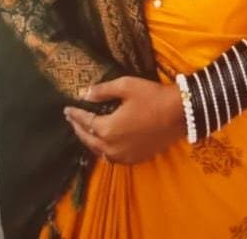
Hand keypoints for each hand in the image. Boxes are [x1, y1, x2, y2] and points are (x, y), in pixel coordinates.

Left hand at [63, 76, 185, 164]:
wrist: (180, 114)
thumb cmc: (152, 97)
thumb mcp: (126, 86)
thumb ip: (103, 91)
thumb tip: (84, 93)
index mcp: (107, 129)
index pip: (85, 122)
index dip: (75, 114)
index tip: (66, 108)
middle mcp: (112, 148)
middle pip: (88, 140)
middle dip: (78, 128)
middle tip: (71, 119)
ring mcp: (124, 156)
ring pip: (99, 151)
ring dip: (90, 140)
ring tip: (85, 130)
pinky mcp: (135, 159)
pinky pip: (112, 157)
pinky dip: (104, 149)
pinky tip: (104, 142)